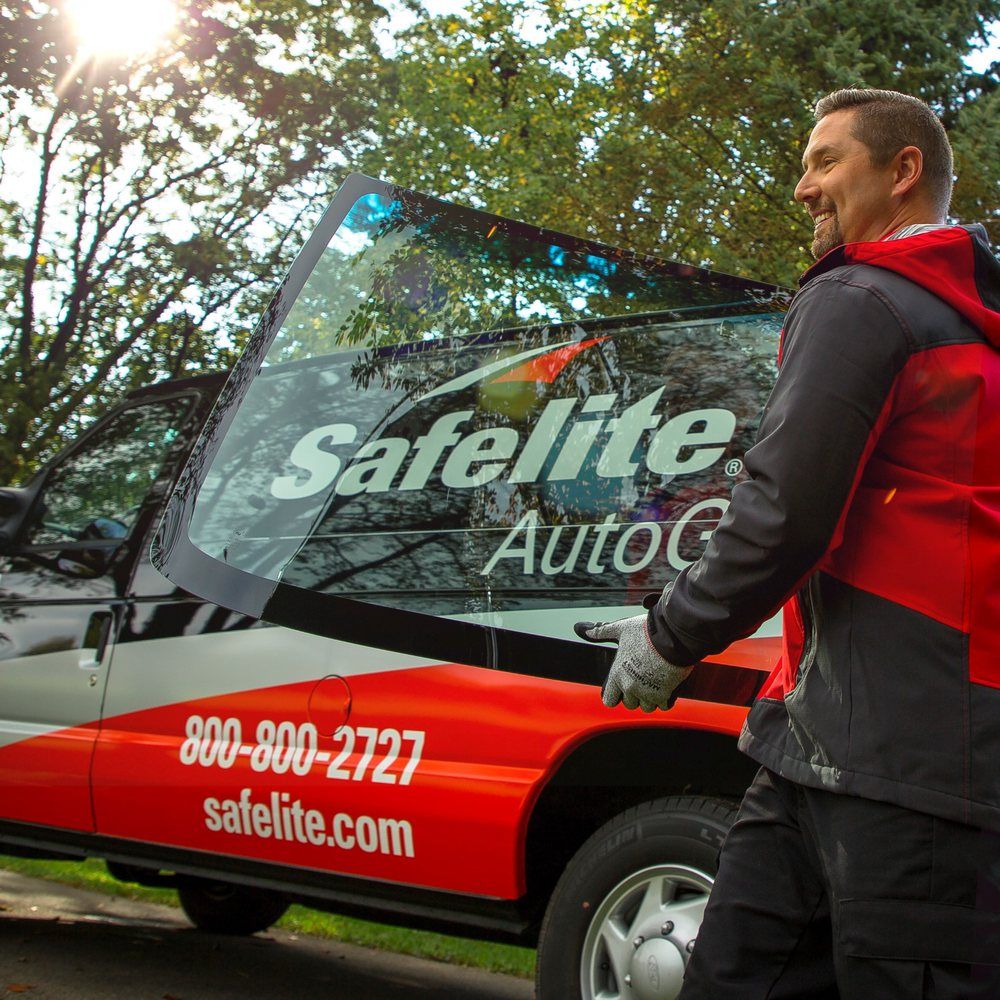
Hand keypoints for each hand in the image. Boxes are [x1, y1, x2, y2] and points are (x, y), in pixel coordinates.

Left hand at [575, 614, 691, 711]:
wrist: (673, 637)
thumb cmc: (646, 632)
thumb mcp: (620, 629)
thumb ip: (600, 631)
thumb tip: (580, 628)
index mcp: (617, 675)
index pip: (609, 700)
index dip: (615, 694)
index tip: (621, 687)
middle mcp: (630, 687)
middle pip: (630, 704)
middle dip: (635, 695)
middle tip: (642, 678)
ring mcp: (648, 693)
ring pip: (646, 706)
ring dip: (650, 698)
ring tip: (654, 681)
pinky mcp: (665, 695)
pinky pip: (663, 706)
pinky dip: (665, 698)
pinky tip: (666, 684)